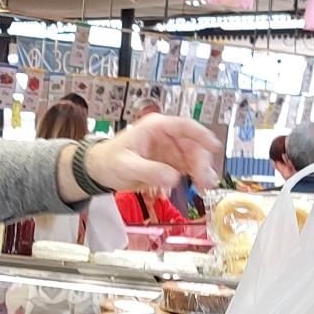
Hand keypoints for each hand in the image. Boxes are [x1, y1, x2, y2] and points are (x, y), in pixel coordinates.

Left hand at [72, 115, 222, 202]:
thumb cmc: (109, 160)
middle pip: (192, 145)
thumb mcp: (127, 165)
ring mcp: (169, 150)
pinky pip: (187, 168)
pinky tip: (198, 187)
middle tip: (205, 179)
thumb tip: (173, 177)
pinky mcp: (169, 163)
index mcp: (156, 127)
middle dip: (202, 161)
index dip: (201, 135)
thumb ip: (150, 171)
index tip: (213, 146)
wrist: (99, 170)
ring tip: (205, 186)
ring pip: (193, 157)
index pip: (184, 126)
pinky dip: (194, 177)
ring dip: (201, 171)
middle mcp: (166, 136)